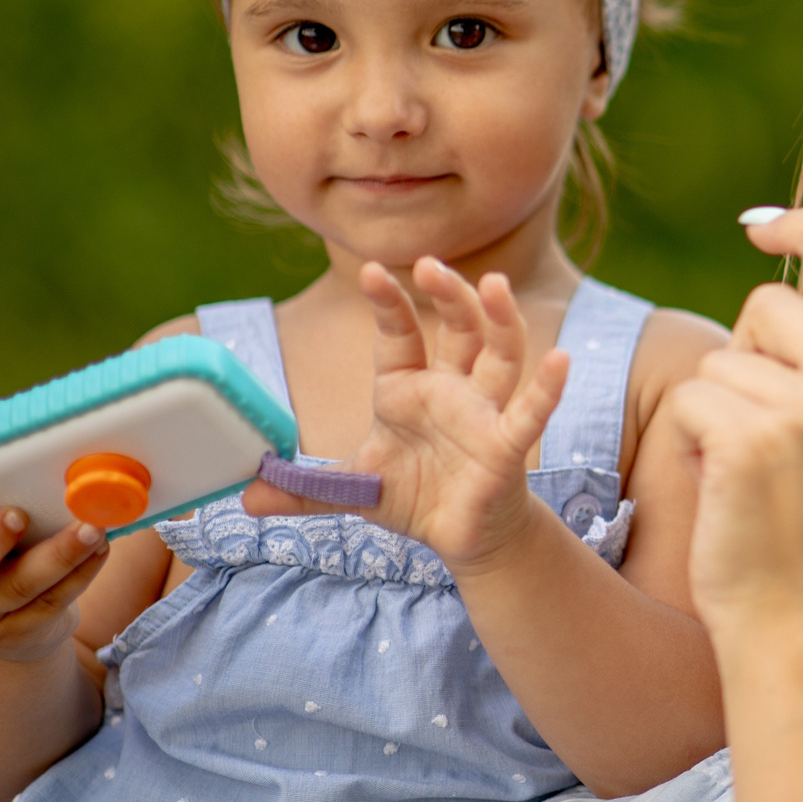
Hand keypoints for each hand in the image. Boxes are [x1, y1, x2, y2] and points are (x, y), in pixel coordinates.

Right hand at [0, 500, 108, 663]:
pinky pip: (51, 602)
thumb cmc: (5, 554)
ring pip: (15, 588)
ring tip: (91, 529)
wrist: (15, 624)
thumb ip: (3, 501)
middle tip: (20, 517)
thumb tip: (61, 465)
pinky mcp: (18, 632)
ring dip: (58, 555)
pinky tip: (100, 550)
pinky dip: (81, 574)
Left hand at [243, 258, 566, 570]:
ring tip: (495, 285)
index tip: (369, 270)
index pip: (399, 335)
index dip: (388, 303)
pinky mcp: (506, 446)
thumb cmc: (417, 498)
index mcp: (408, 389)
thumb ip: (303, 490)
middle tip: (431, 264)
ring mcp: (482, 413)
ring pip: (498, 354)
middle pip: (457, 329)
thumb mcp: (353, 489)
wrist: (465, 537)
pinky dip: (547, 387)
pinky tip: (560, 360)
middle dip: (447, 294)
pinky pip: (529, 412)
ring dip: (499, 320)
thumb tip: (243, 498)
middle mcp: (450, 390)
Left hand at [665, 209, 802, 644]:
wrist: (802, 621)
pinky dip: (690, 438)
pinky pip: (693, 396)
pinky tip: (722, 486)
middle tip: (765, 429)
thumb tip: (799, 251)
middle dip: (747, 352)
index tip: (759, 225)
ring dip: (717, 405)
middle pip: (772, 302)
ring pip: (724, 355)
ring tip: (749, 471)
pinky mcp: (754, 440)